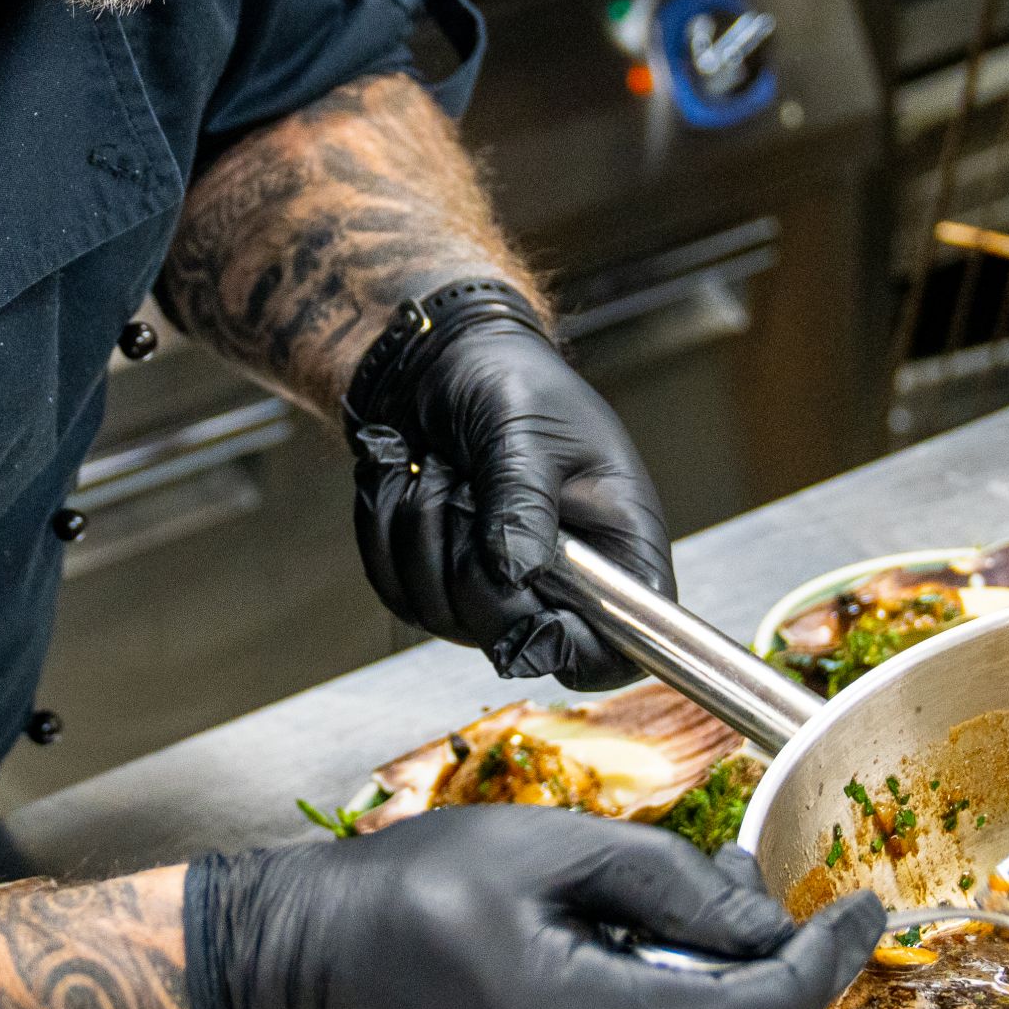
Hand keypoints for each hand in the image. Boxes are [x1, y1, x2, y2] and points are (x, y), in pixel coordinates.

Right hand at [181, 807, 885, 1008]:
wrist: (294, 984)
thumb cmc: (400, 897)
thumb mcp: (542, 849)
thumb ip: (669, 884)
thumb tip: (768, 923)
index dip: (819, 964)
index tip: (857, 913)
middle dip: (772, 981)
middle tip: (747, 894)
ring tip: (682, 926)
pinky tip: (639, 982)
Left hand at [344, 281, 667, 687]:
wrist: (438, 362)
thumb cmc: (507, 379)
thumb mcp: (522, 426)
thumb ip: (522, 500)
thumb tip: (514, 572)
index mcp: (617, 545)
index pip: (619, 643)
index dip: (574, 647)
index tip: (524, 606)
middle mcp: (566, 581)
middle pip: (517, 643)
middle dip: (470, 567)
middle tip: (463, 490)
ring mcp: (500, 588)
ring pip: (446, 618)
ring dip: (421, 533)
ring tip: (438, 469)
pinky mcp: (441, 582)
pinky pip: (400, 594)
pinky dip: (388, 533)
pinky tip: (408, 482)